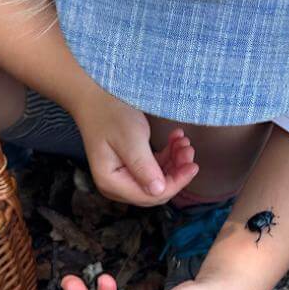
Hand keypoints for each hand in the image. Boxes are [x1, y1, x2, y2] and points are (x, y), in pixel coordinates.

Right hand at [74, 94, 198, 205]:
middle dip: (176, 171)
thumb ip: (144, 167)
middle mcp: (115, 183)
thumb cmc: (111, 114)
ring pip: (158, 177)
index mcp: (111, 182)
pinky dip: (167, 154)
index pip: (150, 195)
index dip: (175, 183)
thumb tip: (159, 191)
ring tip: (183, 141)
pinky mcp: (129, 164)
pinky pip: (153, 165)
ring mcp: (122, 174)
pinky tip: (175, 138)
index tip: (193, 167)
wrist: (95, 94)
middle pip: (155, 189)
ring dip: (174, 160)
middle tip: (189, 149)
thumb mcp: (130, 139)